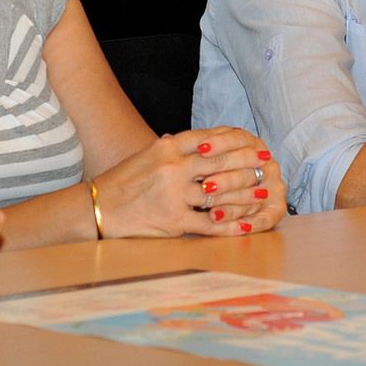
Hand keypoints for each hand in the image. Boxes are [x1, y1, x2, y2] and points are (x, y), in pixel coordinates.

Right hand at [94, 127, 287, 238]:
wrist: (98, 208)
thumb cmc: (122, 182)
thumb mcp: (147, 156)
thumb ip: (174, 149)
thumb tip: (202, 141)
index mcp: (169, 148)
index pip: (212, 138)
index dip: (238, 141)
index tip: (255, 143)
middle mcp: (174, 167)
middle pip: (222, 162)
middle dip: (249, 163)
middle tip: (268, 165)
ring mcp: (175, 194)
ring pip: (221, 192)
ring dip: (246, 194)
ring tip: (263, 194)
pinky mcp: (175, 220)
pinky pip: (210, 224)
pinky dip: (232, 226)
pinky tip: (247, 226)